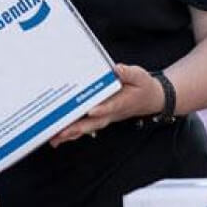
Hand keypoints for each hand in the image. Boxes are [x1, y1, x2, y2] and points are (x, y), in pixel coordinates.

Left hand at [49, 63, 164, 146]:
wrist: (150, 99)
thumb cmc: (142, 87)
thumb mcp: (139, 76)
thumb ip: (127, 73)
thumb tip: (116, 69)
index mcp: (122, 102)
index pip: (111, 106)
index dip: (101, 109)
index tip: (91, 110)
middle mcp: (111, 113)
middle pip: (93, 122)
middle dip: (78, 127)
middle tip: (63, 131)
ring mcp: (105, 117)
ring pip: (87, 127)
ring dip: (71, 133)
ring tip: (55, 138)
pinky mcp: (100, 118)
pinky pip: (85, 127)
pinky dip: (72, 133)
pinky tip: (59, 137)